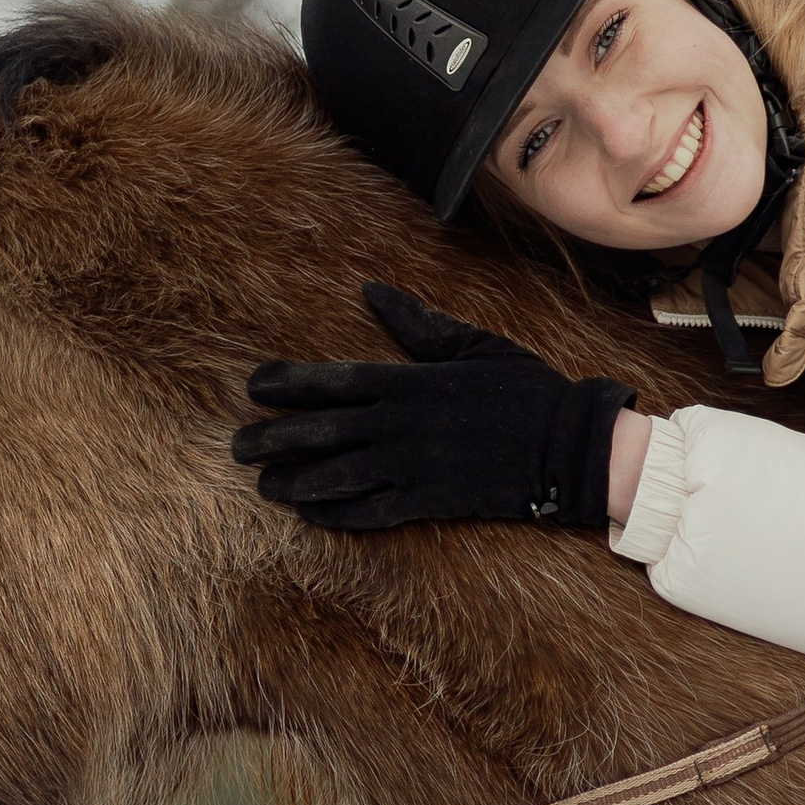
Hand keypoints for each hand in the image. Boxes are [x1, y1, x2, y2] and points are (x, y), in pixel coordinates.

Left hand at [234, 283, 633, 533]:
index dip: (285, 383)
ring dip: (293, 481)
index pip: (329, 379)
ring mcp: (411, 465)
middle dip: (272, 439)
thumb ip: (416, 322)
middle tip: (237, 447)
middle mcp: (398, 423)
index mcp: (406, 380)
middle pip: (318, 431)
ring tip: (264, 485)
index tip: (252, 386)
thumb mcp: (471, 343)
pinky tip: (311, 515)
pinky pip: (370, 511)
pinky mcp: (429, 501)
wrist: (568, 444)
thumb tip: (371, 289)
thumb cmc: (523, 388)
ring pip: (334, 475)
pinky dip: (336, 514)